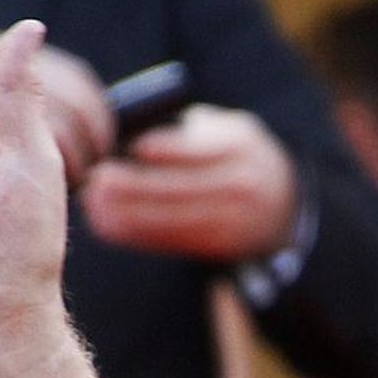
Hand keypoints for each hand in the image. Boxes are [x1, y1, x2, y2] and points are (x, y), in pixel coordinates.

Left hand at [81, 105, 298, 263]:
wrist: (284, 205)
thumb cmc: (233, 156)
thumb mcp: (223, 130)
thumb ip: (184, 131)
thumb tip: (125, 138)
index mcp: (239, 145)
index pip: (198, 148)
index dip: (162, 150)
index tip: (126, 148)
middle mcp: (241, 185)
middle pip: (180, 187)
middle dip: (134, 186)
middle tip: (96, 180)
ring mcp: (234, 221)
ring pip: (173, 219)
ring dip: (129, 215)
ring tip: (93, 206)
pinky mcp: (220, 248)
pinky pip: (174, 241)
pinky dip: (139, 234)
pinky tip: (111, 226)